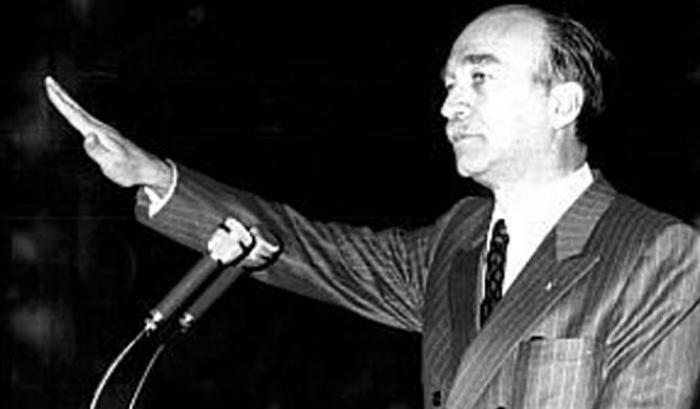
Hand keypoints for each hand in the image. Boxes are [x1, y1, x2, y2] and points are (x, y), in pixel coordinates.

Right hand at [44, 76, 172, 192]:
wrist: (148, 168)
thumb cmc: (130, 170)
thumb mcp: (112, 165)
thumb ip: (97, 151)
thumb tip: (87, 136)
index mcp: (99, 134)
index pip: (75, 115)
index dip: (61, 102)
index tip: (50, 87)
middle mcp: (101, 129)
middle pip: (77, 109)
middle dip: (62, 95)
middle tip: (49, 80)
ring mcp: (105, 131)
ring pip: (81, 113)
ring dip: (68, 102)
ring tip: (57, 93)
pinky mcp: (107, 135)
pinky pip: (86, 119)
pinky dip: (76, 112)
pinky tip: (75, 113)